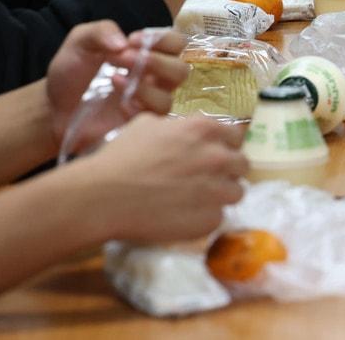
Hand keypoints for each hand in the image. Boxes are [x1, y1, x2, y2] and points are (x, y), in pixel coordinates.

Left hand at [45, 22, 189, 152]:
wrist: (53, 107)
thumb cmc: (72, 72)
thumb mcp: (79, 42)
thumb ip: (100, 32)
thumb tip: (123, 43)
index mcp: (147, 55)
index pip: (176, 43)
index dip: (162, 39)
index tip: (133, 40)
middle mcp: (153, 79)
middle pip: (181, 70)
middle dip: (156, 61)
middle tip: (123, 58)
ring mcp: (146, 104)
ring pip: (168, 98)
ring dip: (145, 88)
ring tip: (114, 80)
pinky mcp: (136, 125)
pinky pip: (150, 121)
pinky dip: (136, 108)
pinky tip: (118, 102)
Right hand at [74, 113, 247, 243]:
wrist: (103, 196)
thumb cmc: (120, 157)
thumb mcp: (147, 125)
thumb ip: (175, 125)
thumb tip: (182, 128)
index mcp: (205, 130)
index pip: (236, 136)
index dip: (224, 146)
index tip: (213, 155)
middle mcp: (218, 157)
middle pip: (241, 164)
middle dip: (227, 171)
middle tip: (205, 179)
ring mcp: (217, 190)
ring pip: (235, 193)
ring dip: (220, 196)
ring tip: (195, 201)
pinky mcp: (210, 219)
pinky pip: (217, 217)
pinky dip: (204, 218)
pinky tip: (183, 217)